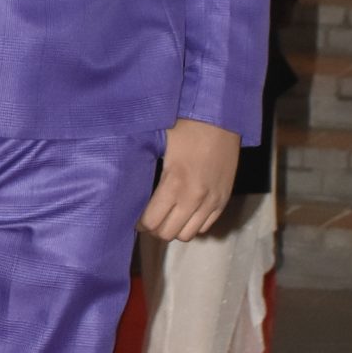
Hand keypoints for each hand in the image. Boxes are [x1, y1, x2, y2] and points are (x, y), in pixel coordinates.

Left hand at [138, 118, 239, 242]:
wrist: (220, 117)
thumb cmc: (185, 127)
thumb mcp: (159, 145)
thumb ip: (146, 169)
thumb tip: (127, 188)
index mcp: (174, 182)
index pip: (151, 221)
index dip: (140, 223)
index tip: (135, 218)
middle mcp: (194, 197)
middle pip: (168, 233)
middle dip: (154, 229)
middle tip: (149, 218)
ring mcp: (212, 200)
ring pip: (187, 235)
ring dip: (174, 229)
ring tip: (167, 217)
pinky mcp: (224, 199)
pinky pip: (205, 227)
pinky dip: (192, 224)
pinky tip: (184, 212)